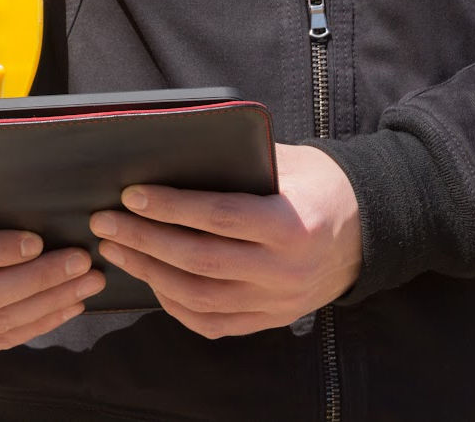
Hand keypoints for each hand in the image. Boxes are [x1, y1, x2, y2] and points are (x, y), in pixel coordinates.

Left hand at [89, 143, 359, 338]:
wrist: (368, 230)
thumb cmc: (316, 184)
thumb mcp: (287, 161)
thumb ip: (237, 161)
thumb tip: (168, 152)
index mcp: (294, 224)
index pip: (219, 217)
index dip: (170, 207)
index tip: (131, 195)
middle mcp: (285, 270)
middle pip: (200, 260)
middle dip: (143, 240)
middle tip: (105, 222)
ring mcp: (278, 302)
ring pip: (199, 296)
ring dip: (148, 273)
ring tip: (115, 249)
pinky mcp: (270, 319)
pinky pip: (211, 322)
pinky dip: (173, 304)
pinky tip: (149, 280)